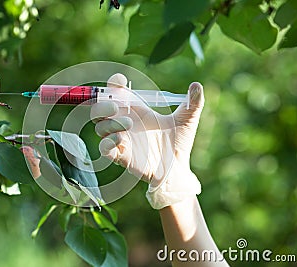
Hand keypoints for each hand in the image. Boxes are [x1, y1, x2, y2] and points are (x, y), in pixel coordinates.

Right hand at [90, 73, 203, 208]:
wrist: (177, 168)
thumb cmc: (178, 143)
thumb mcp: (187, 120)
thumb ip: (193, 103)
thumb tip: (197, 85)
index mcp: (136, 110)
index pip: (115, 93)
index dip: (113, 84)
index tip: (119, 81)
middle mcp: (124, 122)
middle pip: (99, 108)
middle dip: (102, 104)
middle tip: (115, 105)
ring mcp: (120, 139)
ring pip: (99, 127)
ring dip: (110, 123)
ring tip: (129, 124)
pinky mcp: (120, 156)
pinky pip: (104, 148)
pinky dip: (108, 142)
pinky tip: (121, 139)